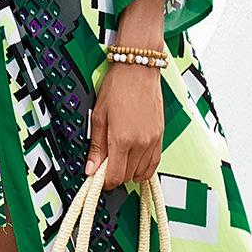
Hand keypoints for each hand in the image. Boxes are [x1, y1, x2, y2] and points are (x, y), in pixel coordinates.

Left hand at [85, 60, 163, 188]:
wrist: (138, 69)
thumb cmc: (117, 87)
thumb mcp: (99, 116)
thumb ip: (96, 146)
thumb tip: (91, 169)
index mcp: (123, 139)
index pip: (116, 176)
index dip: (105, 181)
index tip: (98, 176)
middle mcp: (141, 143)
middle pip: (128, 176)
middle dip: (115, 175)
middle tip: (105, 164)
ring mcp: (154, 140)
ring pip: (142, 172)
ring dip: (129, 171)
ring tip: (119, 159)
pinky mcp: (161, 136)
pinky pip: (155, 163)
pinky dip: (144, 167)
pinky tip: (134, 160)